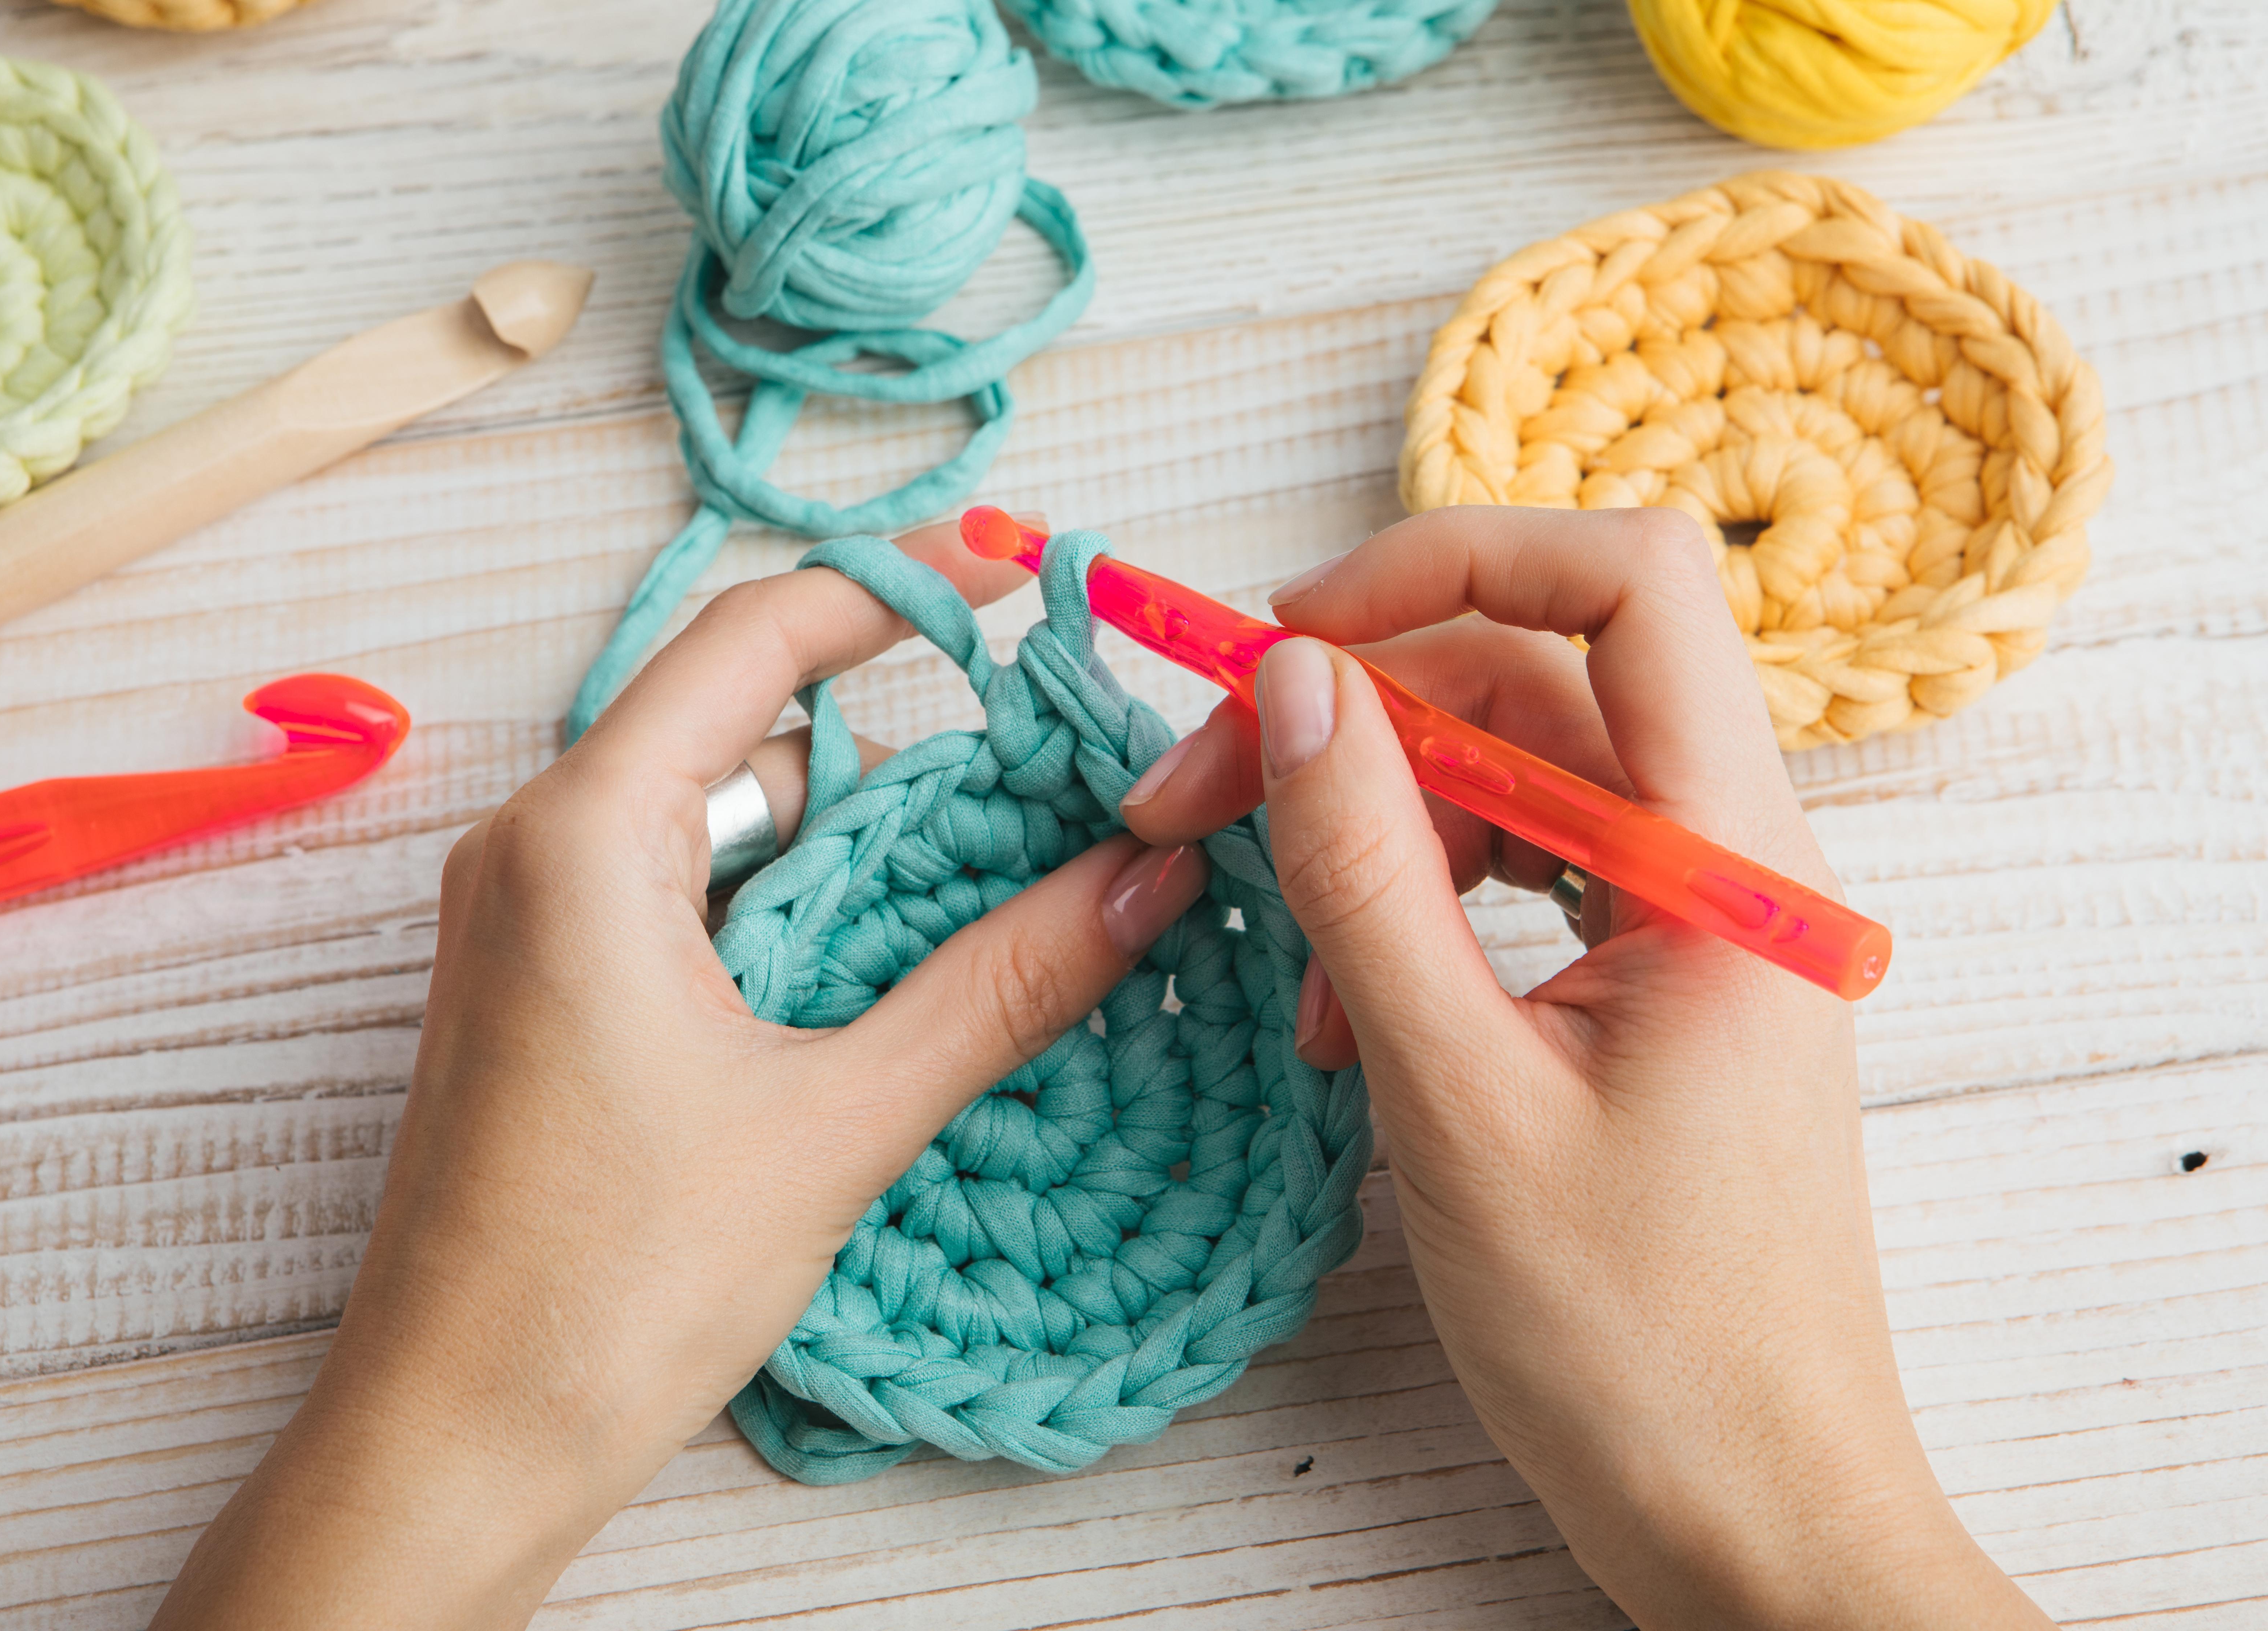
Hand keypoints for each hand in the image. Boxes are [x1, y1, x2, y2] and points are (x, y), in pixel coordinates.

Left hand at [152, 520, 1208, 1629]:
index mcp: (584, 836)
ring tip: (980, 917)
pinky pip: (684, 898)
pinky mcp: (542, 991)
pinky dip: (789, 917)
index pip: (756, 638)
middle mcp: (535, 849)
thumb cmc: (604, 1289)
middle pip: (750, 734)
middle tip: (1040, 800)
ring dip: (850, 858)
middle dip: (898, 759)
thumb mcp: (836, 1120)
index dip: (892, 588)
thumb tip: (1144, 880)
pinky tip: (878, 986)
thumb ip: (997, 986)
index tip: (1006, 574)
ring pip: (725, 824)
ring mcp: (528, 922)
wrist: (449, 1444)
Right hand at [1121, 506, 2052, 1629]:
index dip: (1449, 559)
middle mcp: (1724, 859)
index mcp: (1729, 856)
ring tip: (1286, 962)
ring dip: (1370, 834)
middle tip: (1188, 798)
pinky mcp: (1649, 988)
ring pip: (1507, 783)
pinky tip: (1345, 1013)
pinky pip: (1517, 883)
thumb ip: (1369, 875)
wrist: (1749, 1519)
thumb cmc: (1639, 1344)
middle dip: (1351, 719)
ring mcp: (1688, 924)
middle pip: (1528, 684)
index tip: (1286, 635)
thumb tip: (1289, 683)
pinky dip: (1414, 916)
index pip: (1624, 585)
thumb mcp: (1459, 1098)